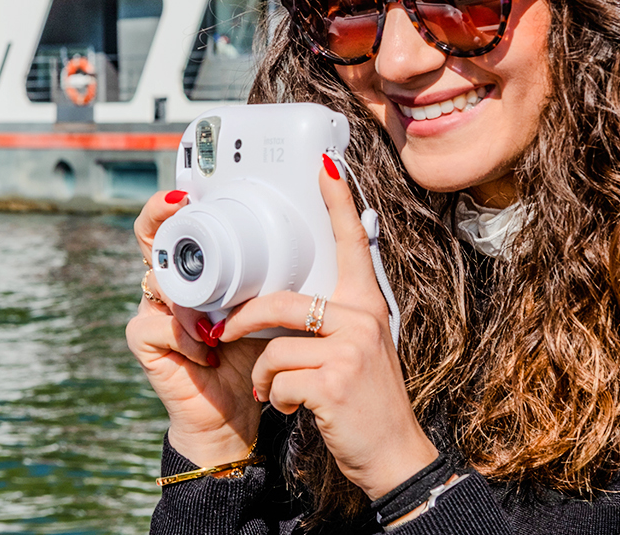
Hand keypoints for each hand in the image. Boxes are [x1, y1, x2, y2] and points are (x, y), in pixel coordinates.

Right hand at [126, 188, 264, 466]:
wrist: (240, 409)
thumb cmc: (257, 350)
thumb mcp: (271, 303)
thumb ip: (278, 272)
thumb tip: (325, 229)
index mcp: (196, 269)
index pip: (173, 225)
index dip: (170, 203)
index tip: (187, 191)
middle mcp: (169, 284)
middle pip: (148, 239)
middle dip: (158, 218)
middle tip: (180, 207)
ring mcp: (151, 310)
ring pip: (156, 281)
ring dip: (189, 293)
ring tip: (218, 317)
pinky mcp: (145, 342)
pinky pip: (158, 326)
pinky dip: (187, 336)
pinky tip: (210, 352)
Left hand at [219, 157, 438, 499]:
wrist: (393, 456)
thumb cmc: (365, 404)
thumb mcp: (358, 351)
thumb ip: (334, 321)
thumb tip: (289, 304)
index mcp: (367, 305)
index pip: (352, 244)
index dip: (337, 202)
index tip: (325, 164)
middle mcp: (363, 318)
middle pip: (282, 301)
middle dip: (244, 322)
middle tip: (225, 335)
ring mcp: (350, 348)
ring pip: (273, 347)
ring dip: (266, 377)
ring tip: (280, 393)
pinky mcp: (334, 380)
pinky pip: (278, 378)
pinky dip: (278, 399)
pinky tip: (296, 410)